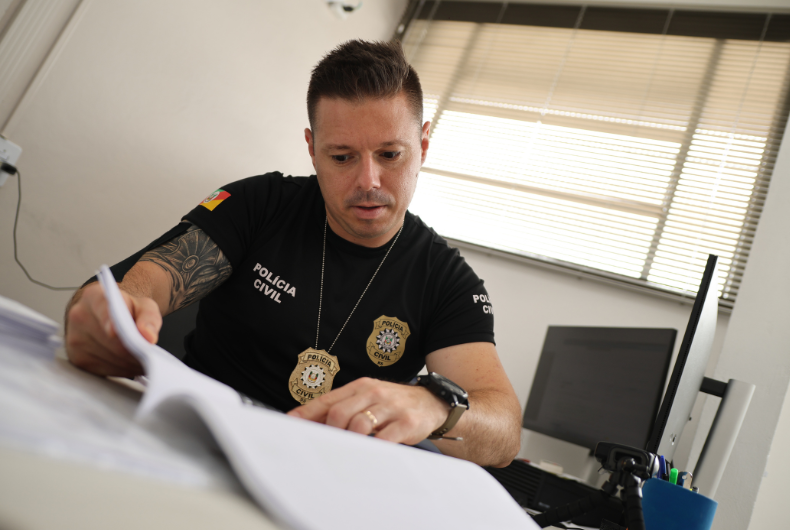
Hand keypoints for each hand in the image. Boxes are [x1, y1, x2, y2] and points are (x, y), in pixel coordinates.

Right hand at [65, 282, 160, 377]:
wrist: (108, 316)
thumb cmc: (127, 310)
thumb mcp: (144, 306)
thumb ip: (150, 318)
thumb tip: (149, 337)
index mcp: (94, 296)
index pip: (101, 308)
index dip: (108, 321)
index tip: (115, 331)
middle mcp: (79, 316)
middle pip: (111, 341)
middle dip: (135, 351)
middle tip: (152, 354)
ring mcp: (74, 339)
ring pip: (110, 358)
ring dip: (131, 363)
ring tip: (143, 357)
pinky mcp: (76, 358)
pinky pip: (105, 370)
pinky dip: (122, 369)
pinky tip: (130, 362)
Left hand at [287, 377, 448, 444]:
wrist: (433, 402)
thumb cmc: (394, 404)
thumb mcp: (368, 398)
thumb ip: (342, 407)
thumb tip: (309, 422)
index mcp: (360, 387)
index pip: (327, 400)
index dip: (306, 414)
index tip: (290, 425)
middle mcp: (373, 393)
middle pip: (339, 413)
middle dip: (328, 433)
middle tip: (324, 447)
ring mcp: (390, 407)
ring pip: (359, 425)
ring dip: (348, 441)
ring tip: (345, 452)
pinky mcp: (406, 422)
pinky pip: (384, 438)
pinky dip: (372, 449)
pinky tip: (368, 455)